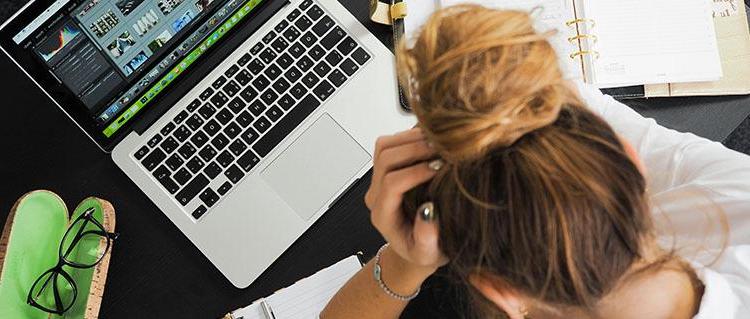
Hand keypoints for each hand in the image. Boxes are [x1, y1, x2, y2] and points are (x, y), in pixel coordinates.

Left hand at [366, 128, 448, 273]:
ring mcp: (379, 179)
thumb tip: (428, 211)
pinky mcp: (388, 168)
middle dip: (414, 149)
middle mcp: (377, 194)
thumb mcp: (429, 254)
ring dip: (411, 138)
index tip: (440, 168)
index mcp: (383, 215)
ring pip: (384, 146)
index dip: (415, 172)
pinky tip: (434, 140)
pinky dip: (411, 135)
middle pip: (384, 158)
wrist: (415, 247)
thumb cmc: (423, 251)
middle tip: (443, 149)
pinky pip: (392, 143)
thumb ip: (427, 238)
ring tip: (439, 142)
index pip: (392, 184)